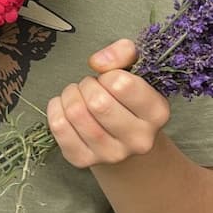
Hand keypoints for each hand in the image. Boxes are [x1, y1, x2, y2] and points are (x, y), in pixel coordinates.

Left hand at [46, 38, 170, 168]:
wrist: (121, 138)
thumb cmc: (127, 97)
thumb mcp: (135, 68)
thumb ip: (123, 52)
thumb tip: (97, 62)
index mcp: (157, 113)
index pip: (123, 85)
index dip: (109, 74)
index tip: (109, 77)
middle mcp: (139, 139)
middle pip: (97, 102)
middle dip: (87, 85)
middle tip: (90, 85)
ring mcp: (111, 154)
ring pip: (75, 113)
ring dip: (70, 94)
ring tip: (78, 94)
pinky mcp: (83, 160)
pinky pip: (58, 126)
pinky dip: (55, 108)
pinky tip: (64, 105)